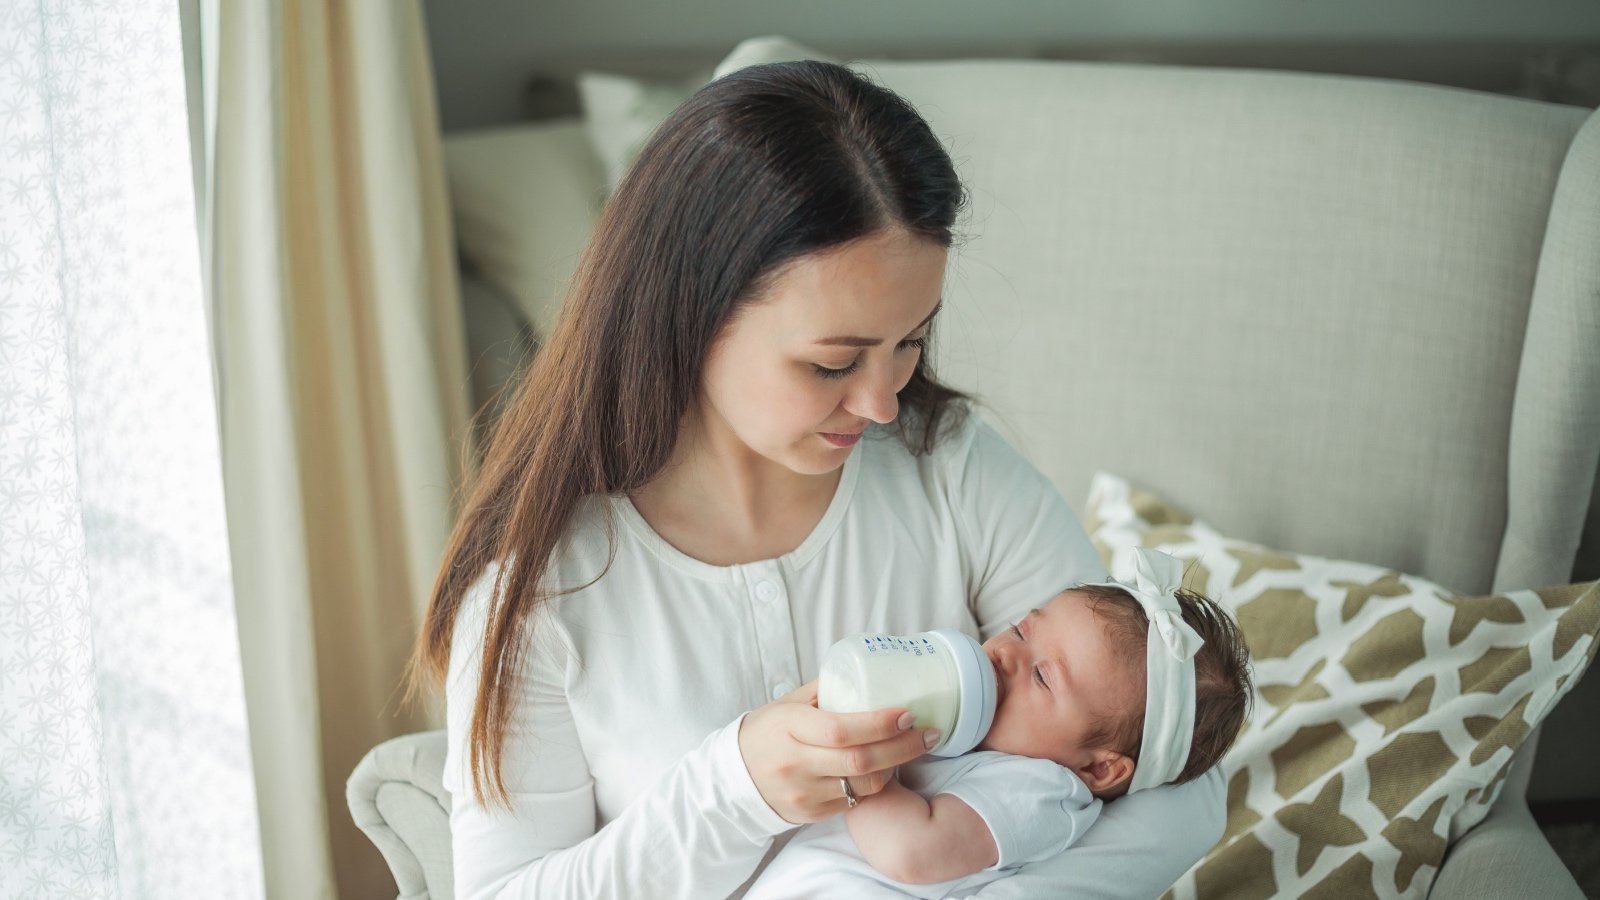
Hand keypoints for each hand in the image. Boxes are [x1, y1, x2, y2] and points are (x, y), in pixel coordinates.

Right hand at [737, 681, 937, 824]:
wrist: (734, 776)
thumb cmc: (766, 731)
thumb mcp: (788, 703)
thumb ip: (825, 689)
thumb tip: (870, 673)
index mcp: (789, 727)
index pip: (841, 730)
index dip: (879, 724)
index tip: (907, 713)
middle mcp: (796, 763)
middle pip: (860, 761)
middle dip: (902, 748)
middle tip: (929, 733)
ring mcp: (804, 793)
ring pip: (862, 786)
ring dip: (895, 768)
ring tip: (912, 749)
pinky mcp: (811, 813)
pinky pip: (854, 802)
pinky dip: (875, 785)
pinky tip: (887, 768)